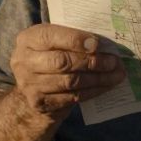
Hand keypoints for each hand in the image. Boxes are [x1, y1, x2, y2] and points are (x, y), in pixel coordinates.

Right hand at [10, 23, 125, 120]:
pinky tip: (106, 85)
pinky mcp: (40, 103)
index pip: (52, 37)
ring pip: (69, 82)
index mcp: (28, 39)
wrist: (33, 86)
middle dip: (92, 61)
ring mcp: (29, 84)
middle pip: (62, 62)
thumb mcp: (55, 40)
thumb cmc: (52, 54)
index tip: (98, 44)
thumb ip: (73, 37)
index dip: (76, 40)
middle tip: (114, 62)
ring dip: (97, 78)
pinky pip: (72, 97)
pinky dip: (93, 91)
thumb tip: (105, 43)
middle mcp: (23, 61)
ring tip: (116, 74)